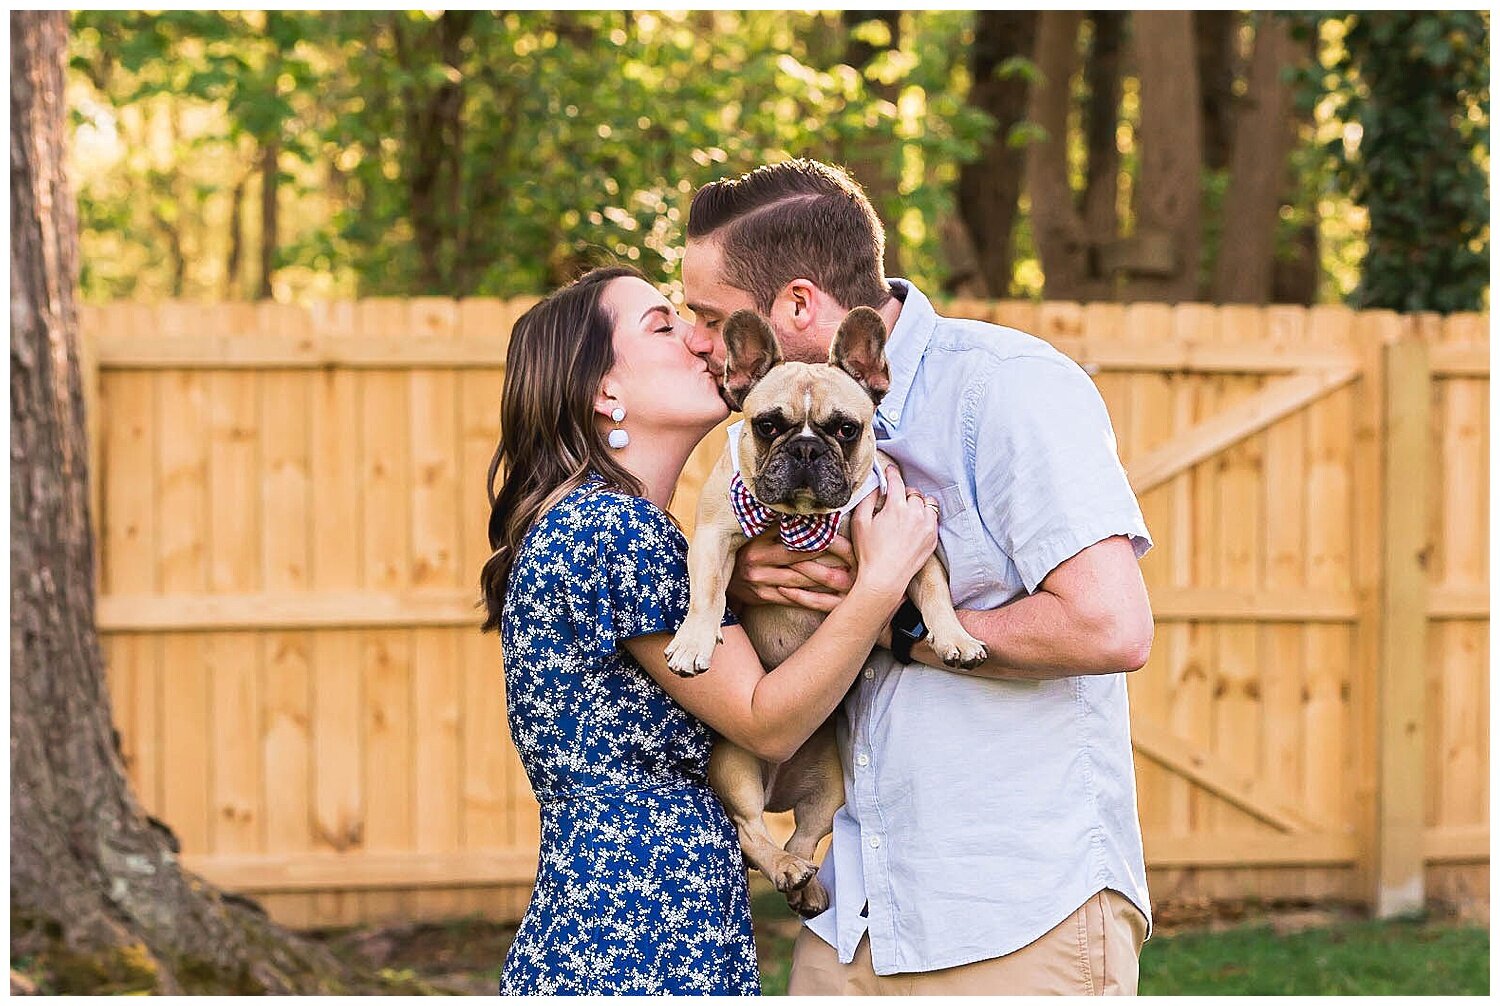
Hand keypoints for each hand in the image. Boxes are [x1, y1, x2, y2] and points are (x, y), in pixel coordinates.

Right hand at [726, 531, 856, 613]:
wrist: (718, 574)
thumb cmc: (743, 547)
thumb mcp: (754, 533)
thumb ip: (776, 523)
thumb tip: (803, 508)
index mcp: (757, 544)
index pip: (793, 542)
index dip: (817, 541)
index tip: (840, 541)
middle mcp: (757, 564)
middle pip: (798, 564)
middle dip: (826, 566)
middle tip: (852, 564)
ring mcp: (758, 583)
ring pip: (797, 584)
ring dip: (822, 583)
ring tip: (846, 581)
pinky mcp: (761, 597)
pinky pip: (790, 600)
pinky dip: (810, 599)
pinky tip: (828, 598)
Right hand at [849, 466, 938, 603]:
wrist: (885, 579)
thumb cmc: (869, 553)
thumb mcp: (860, 523)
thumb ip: (867, 500)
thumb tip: (875, 486)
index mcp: (896, 508)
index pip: (896, 481)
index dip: (891, 474)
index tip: (889, 472)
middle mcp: (915, 514)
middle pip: (913, 492)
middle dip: (904, 493)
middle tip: (895, 500)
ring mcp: (927, 527)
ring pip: (927, 503)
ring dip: (918, 503)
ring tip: (908, 511)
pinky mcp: (932, 538)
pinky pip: (933, 519)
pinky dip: (925, 517)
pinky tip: (915, 524)